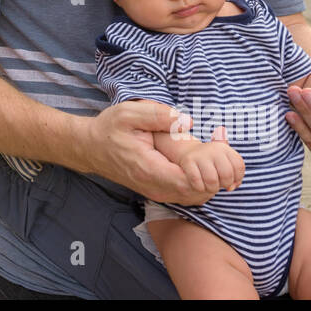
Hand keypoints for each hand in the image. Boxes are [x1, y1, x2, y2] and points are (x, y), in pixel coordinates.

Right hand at [76, 101, 215, 205]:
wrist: (90, 147)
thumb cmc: (109, 129)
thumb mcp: (129, 113)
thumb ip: (159, 115)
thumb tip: (188, 121)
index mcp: (149, 169)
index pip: (189, 182)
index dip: (207, 169)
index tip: (213, 146)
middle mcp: (154, 187)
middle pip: (197, 192)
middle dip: (215, 173)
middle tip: (219, 145)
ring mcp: (156, 192)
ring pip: (195, 196)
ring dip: (210, 178)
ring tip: (213, 150)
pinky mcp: (158, 191)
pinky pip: (187, 193)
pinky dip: (201, 181)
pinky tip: (201, 159)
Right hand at [173, 125, 243, 192]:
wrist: (189, 151)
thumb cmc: (211, 162)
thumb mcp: (224, 164)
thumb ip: (233, 177)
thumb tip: (230, 188)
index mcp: (225, 149)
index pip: (239, 166)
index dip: (238, 178)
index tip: (231, 181)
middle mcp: (214, 150)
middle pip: (226, 174)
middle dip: (225, 184)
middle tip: (220, 185)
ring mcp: (201, 155)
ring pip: (211, 180)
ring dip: (212, 189)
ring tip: (210, 187)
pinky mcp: (188, 161)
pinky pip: (197, 181)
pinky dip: (200, 188)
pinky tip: (200, 186)